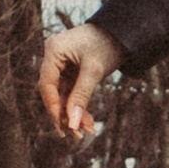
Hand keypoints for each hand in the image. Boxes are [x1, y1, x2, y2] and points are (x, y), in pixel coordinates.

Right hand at [39, 22, 119, 138]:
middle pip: (53, 92)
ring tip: (87, 130)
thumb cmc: (107, 44)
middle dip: (65, 113)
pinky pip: (71, 91)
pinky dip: (79, 105)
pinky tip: (88, 121)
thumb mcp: (94, 71)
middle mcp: (53, 57)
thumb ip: (81, 96)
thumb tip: (73, 124)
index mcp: (53, 51)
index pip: (46, 84)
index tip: (63, 126)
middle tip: (75, 135)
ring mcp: (61, 64)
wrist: (122, 32)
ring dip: (74, 112)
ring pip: (63, 95)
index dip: (53, 107)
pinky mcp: (70, 71)